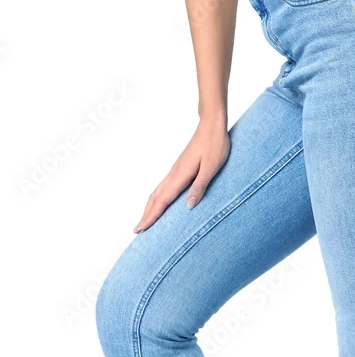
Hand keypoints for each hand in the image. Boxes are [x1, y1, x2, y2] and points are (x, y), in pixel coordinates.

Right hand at [134, 117, 229, 231]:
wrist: (211, 125)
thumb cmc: (215, 145)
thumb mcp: (212, 167)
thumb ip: (200, 186)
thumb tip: (189, 206)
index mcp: (181, 175)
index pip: (163, 201)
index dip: (151, 216)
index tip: (141, 228)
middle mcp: (174, 174)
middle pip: (155, 198)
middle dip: (145, 215)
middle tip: (136, 230)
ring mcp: (175, 170)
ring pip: (157, 192)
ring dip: (149, 207)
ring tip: (144, 219)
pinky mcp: (179, 168)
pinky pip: (163, 187)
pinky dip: (156, 198)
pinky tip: (158, 201)